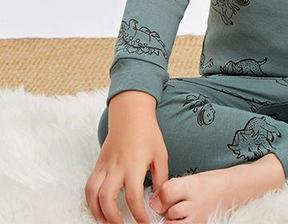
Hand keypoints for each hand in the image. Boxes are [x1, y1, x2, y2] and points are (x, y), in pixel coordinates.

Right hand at [85, 91, 168, 223]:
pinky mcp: (98, 164)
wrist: (131, 113)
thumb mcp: (161, 154)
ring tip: (107, 222)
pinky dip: (90, 200)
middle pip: (107, 199)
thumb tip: (158, 198)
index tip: (144, 223)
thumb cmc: (148, 133)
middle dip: (113, 218)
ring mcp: (104, 165)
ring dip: (97, 212)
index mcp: (134, 165)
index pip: (133, 197)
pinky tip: (98, 208)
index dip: (138, 214)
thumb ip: (161, 177)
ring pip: (92, 194)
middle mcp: (116, 167)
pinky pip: (89, 185)